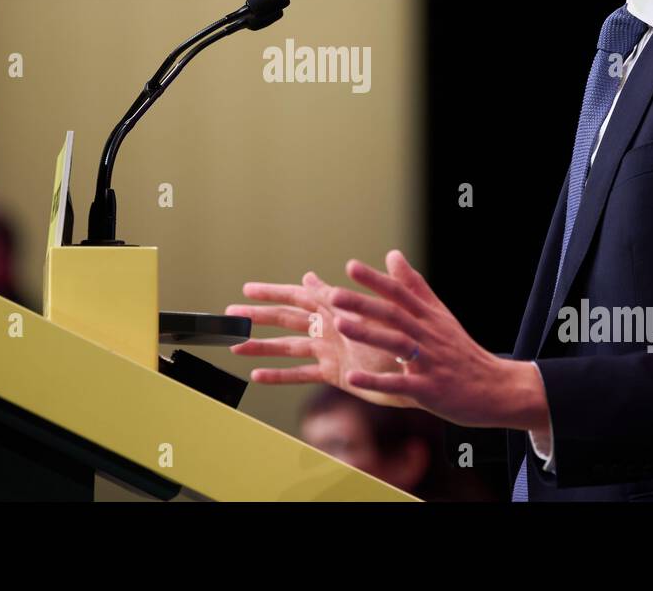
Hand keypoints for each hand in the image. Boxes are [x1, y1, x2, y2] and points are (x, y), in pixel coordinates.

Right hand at [226, 260, 415, 408]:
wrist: (424, 365)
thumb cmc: (405, 331)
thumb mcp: (378, 307)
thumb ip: (346, 290)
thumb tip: (314, 276)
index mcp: (338, 307)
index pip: (298, 295)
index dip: (272, 292)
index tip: (247, 289)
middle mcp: (329, 327)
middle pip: (285, 319)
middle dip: (257, 317)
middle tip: (229, 315)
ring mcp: (329, 350)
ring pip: (287, 347)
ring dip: (261, 348)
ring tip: (235, 348)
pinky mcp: (335, 373)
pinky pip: (301, 374)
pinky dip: (279, 375)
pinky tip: (258, 376)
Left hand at [326, 249, 544, 429]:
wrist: (496, 389)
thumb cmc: (462, 351)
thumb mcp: (440, 315)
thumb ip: (414, 286)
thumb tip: (392, 254)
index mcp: (429, 318)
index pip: (400, 294)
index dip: (376, 280)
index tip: (351, 266)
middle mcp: (429, 336)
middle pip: (394, 315)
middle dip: (363, 304)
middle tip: (333, 294)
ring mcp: (430, 362)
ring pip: (397, 344)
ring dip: (368, 334)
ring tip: (340, 326)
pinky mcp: (430, 390)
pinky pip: (400, 385)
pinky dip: (376, 381)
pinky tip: (352, 378)